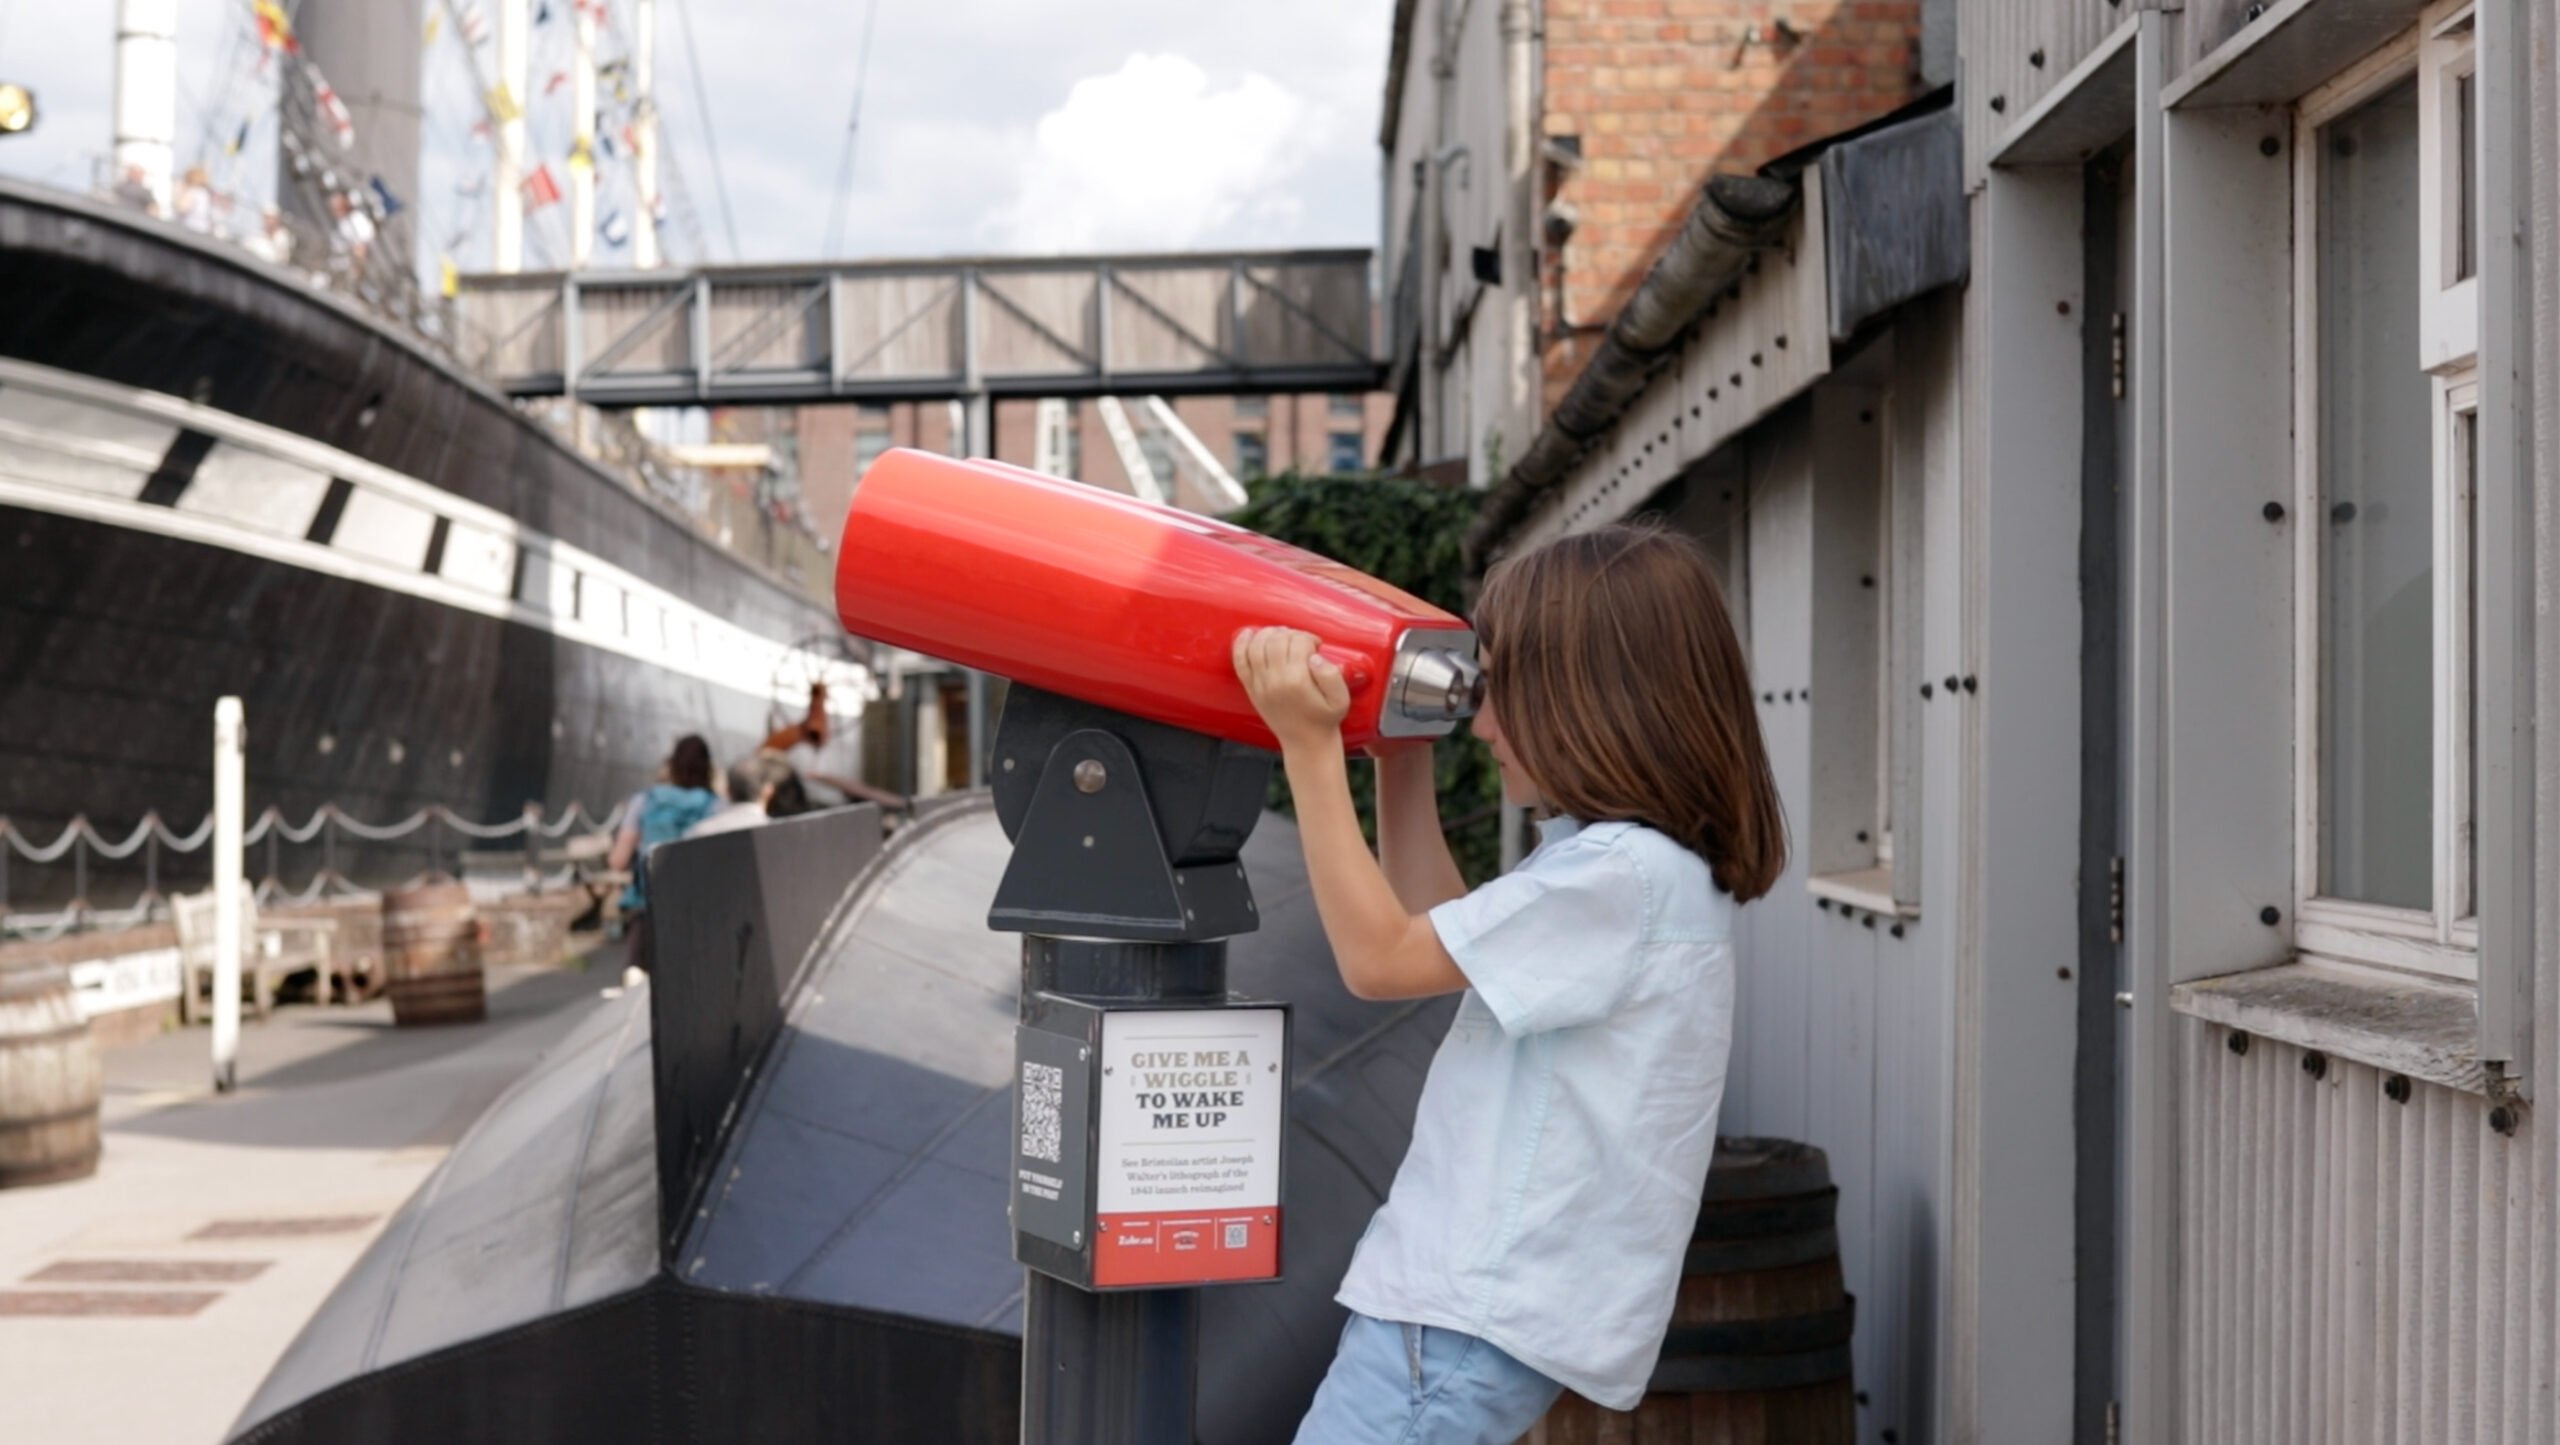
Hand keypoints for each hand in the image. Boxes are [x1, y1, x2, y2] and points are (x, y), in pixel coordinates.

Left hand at [1232, 627, 1350, 751]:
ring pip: (1256, 645)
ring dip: (1268, 633)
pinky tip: (1249, 633)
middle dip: (1290, 633)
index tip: (1316, 645)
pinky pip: (1240, 661)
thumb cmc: (1324, 719)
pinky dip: (1241, 644)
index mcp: (1297, 681)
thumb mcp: (1341, 699)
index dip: (1308, 638)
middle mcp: (1275, 681)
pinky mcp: (1251, 689)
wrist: (1306, 743)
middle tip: (1301, 641)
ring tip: (1282, 636)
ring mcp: (1260, 685)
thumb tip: (1314, 657)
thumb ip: (1332, 675)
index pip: (1298, 643)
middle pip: (1276, 640)